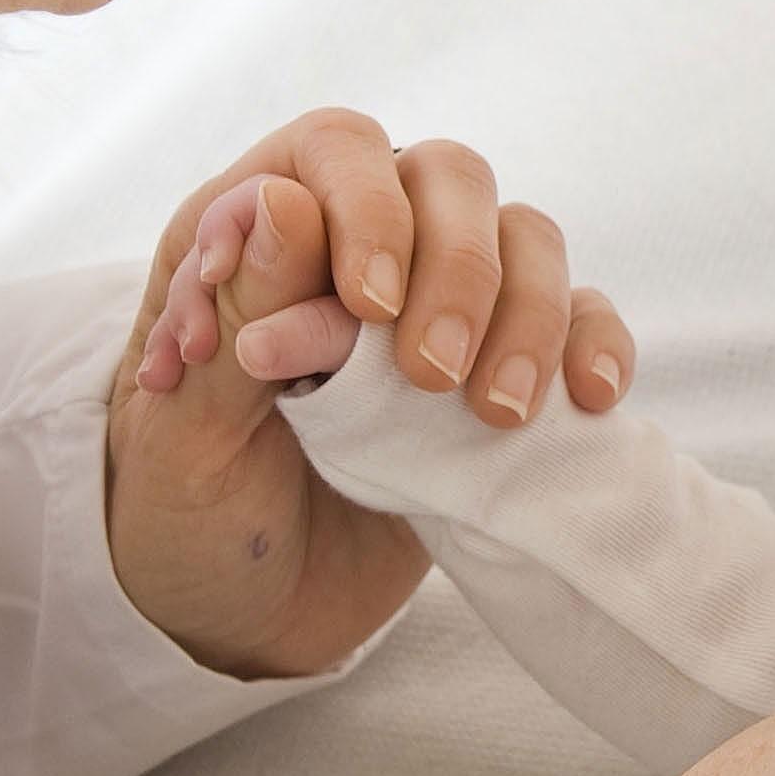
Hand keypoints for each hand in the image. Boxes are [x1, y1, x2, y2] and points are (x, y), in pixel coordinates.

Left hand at [104, 110, 636, 679]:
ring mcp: (440, 304)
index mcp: (252, 235)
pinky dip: (594, 344)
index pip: (336, 152)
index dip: (367, 206)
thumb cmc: (186, 519)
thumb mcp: (180, 437)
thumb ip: (232, 319)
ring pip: (525, 239)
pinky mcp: (502, 368)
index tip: (370, 307)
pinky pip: (580, 317)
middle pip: (448, 180)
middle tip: (433, 377)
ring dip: (530, 313)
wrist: (246, 624)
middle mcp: (356, 247)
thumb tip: (286, 203)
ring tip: (498, 416)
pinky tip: (589, 401)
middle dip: (460, 267)